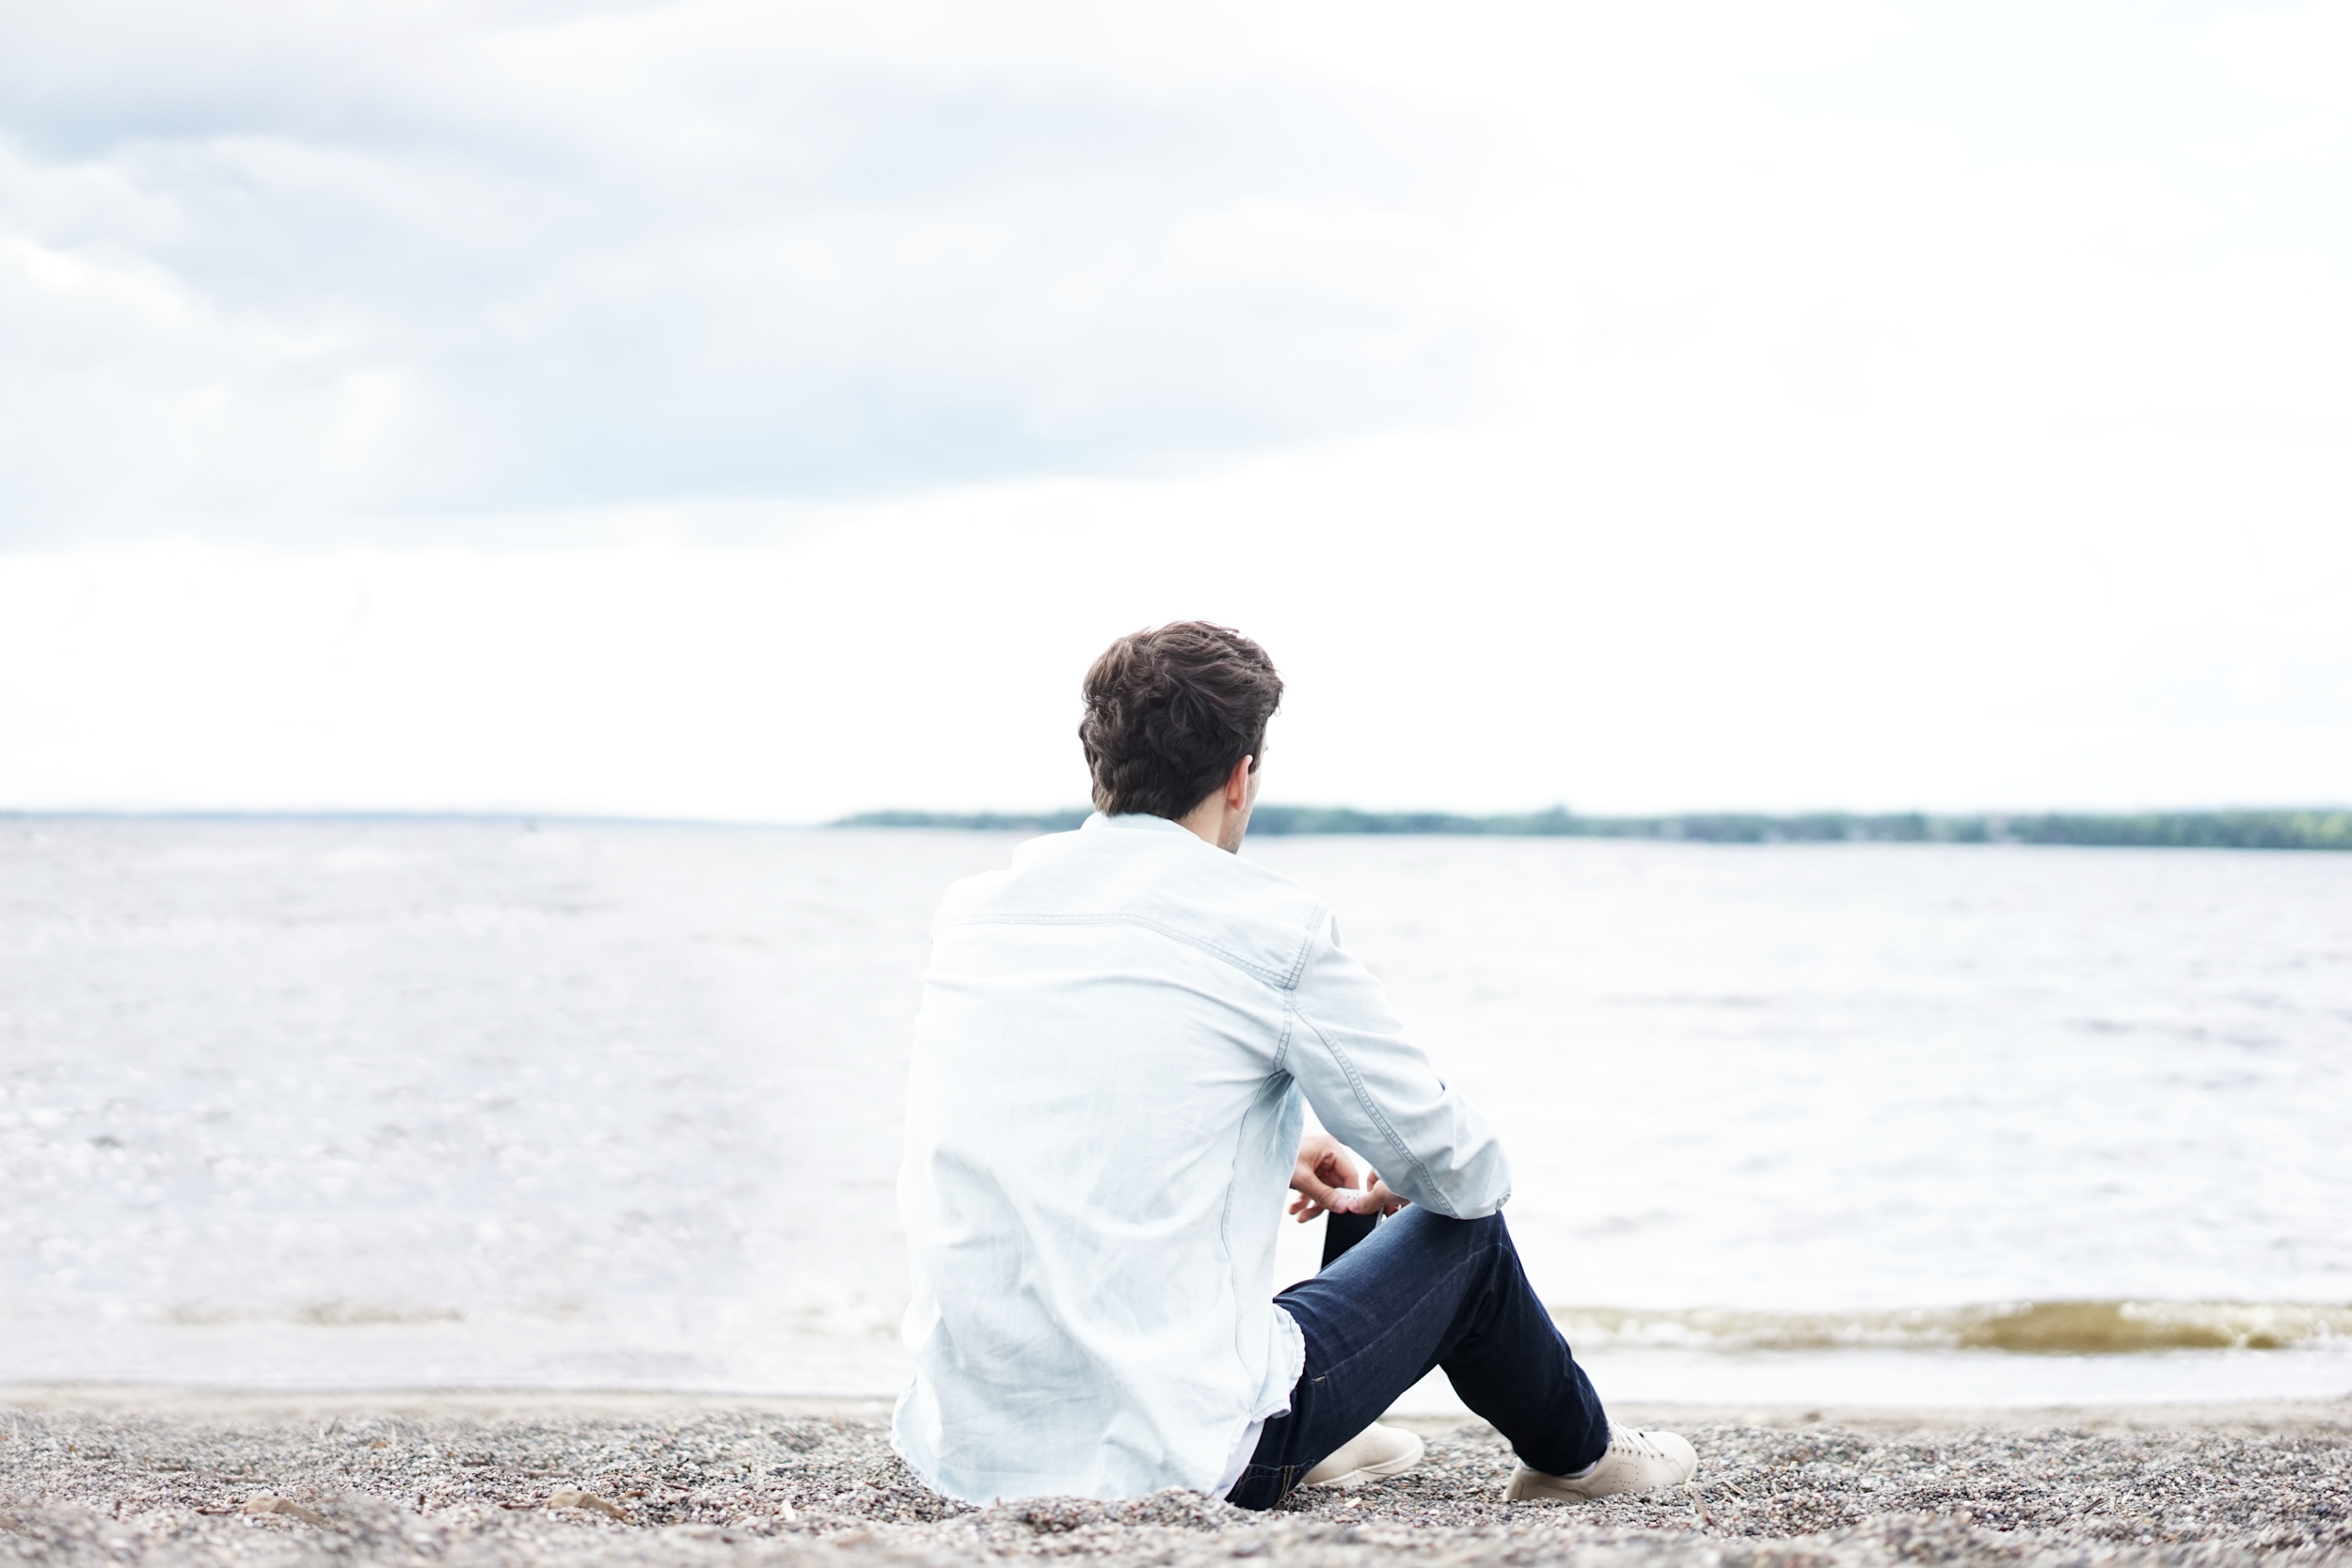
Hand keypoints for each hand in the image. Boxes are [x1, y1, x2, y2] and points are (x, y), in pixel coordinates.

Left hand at [1287, 1133, 1409, 1221]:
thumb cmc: (1280, 1156)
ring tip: (1297, 1215)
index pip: (1350, 1177)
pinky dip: (1305, 1197)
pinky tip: (1295, 1208)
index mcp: (1332, 1148)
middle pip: (1336, 1185)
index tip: (1346, 1214)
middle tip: (1309, 1217)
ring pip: (1324, 1188)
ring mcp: (1319, 1159)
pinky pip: (1315, 1185)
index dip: (1348, 1198)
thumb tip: (1346, 1210)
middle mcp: (1328, 1152)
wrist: (1258, 1153)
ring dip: (1311, 1204)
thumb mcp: (1303, 1179)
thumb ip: (1325, 1196)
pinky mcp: (1309, 1166)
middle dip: (1323, 1204)